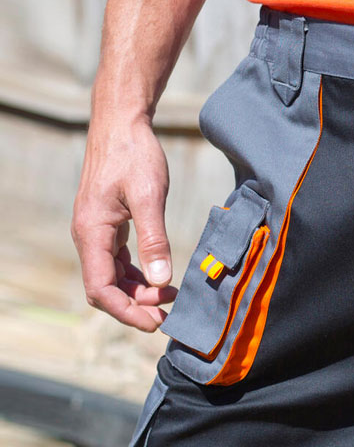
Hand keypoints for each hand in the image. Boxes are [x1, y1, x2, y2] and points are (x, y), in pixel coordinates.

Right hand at [71, 115, 176, 331]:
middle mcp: (89, 237)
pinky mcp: (109, 227)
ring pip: (113, 278)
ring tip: (170, 298)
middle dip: (135, 307)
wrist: (122, 123)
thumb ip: (155, 240)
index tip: (154, 323)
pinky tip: (161, 280)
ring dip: (139, 293)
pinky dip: (139, 276)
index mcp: (92, 233)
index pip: (101, 289)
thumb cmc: (133, 155)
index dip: (126, 311)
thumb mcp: (149, 197)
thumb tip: (162, 281)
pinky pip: (119, 263)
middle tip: (167, 317)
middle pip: (106, 289)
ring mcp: (97, 233)